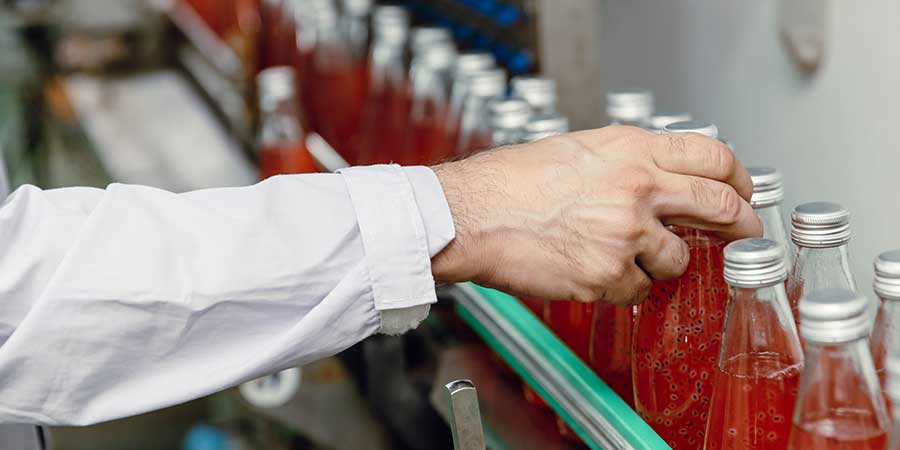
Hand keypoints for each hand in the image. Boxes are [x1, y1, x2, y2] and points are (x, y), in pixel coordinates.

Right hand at [431, 125, 761, 305]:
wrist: (469, 214)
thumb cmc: (508, 182)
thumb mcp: (577, 150)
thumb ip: (625, 161)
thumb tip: (659, 179)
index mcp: (630, 150)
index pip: (712, 157)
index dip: (738, 178)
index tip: (743, 192)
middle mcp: (637, 188)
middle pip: (720, 206)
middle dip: (741, 225)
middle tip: (744, 235)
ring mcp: (626, 234)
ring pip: (678, 260)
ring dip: (661, 263)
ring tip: (622, 256)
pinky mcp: (607, 275)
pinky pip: (637, 290)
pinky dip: (623, 287)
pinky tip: (591, 271)